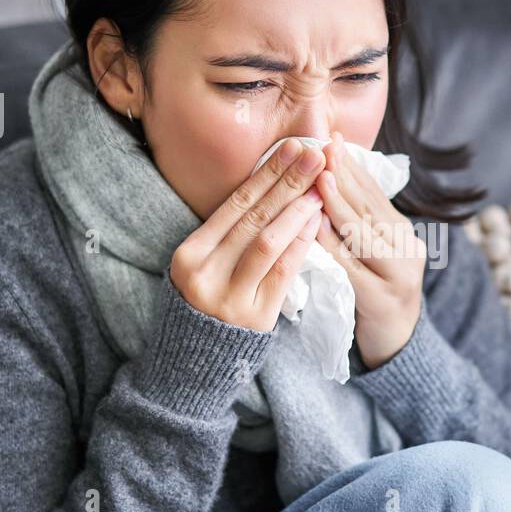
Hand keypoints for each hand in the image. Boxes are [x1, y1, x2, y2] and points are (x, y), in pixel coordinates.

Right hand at [169, 138, 324, 331]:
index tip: (293, 146)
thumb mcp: (206, 267)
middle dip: (286, 182)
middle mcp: (204, 273)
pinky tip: (316, 223)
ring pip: (266, 242)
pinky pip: (282, 273)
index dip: (266, 173)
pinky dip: (300, 244)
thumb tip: (275, 185)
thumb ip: (231, 234)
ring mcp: (228, 296)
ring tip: (320, 185)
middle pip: (252, 217)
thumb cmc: (209, 305)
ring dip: (296, 210)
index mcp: (190, 254)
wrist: (196, 365)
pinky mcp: (253, 317)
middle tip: (315, 154)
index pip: (234, 204)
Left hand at [315, 131, 426, 367]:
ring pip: (363, 233)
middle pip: (369, 206)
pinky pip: (351, 266)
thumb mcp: (374, 251)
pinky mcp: (381, 298)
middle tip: (321, 148)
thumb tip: (328, 175)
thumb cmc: (375, 291)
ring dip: (339, 204)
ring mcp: (397, 273)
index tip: (330, 138)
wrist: (397, 342)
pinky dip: (333, 245)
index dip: (351, 165)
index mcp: (402, 231)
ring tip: (317, 179)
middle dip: (343, 176)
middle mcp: (406, 247)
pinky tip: (314, 228)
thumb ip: (357, 220)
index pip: (373, 191)